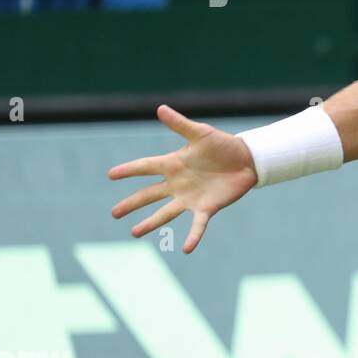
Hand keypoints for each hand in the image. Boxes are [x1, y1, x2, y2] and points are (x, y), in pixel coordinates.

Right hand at [108, 105, 257, 253]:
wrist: (247, 160)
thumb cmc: (223, 145)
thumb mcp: (201, 133)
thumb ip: (180, 125)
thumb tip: (160, 108)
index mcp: (173, 164)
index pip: (145, 167)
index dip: (129, 170)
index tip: (110, 175)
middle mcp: (178, 183)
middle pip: (149, 195)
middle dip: (132, 204)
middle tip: (114, 214)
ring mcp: (190, 198)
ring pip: (166, 213)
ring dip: (151, 223)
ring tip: (134, 233)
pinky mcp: (207, 208)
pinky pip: (197, 225)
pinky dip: (192, 237)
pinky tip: (186, 249)